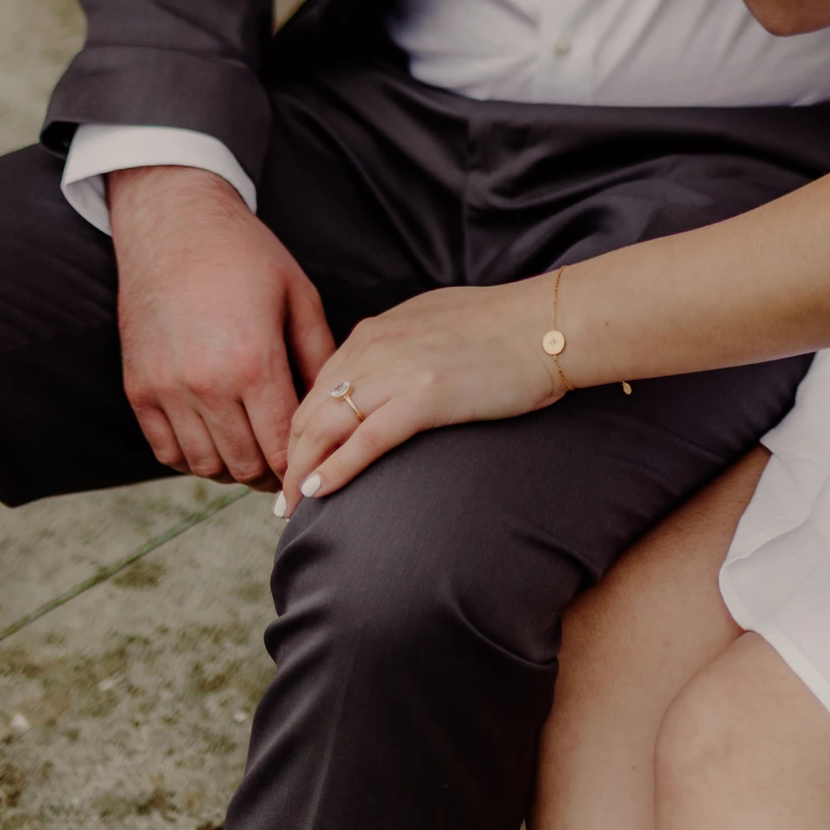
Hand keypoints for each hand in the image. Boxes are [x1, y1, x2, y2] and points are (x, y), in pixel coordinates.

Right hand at [111, 167, 334, 488]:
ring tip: (255, 453)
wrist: (173, 224)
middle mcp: (205, 383)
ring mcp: (166, 389)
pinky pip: (167, 451)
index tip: (316, 464)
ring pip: (205, 465)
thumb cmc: (245, 255)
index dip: (303, 464)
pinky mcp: (139, 389)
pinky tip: (217, 440)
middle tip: (289, 466)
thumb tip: (337, 407)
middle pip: (245, 464)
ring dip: (234, 468)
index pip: (283, 445)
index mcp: (253, 361)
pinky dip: (193, 458)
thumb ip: (320, 357)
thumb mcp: (299, 296)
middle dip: (273, 472)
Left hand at [278, 280, 562, 514]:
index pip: (318, 385)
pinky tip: (316, 493)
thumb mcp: (434, 322)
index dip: (300, 428)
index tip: (294, 460)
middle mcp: (375, 346)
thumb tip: (384, 373)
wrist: (548, 326)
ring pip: (326, 427)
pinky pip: (363, 441)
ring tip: (290, 506)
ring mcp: (396, 371)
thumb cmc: (504, 327)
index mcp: (377, 329)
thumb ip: (399, 345)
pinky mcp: (423, 398)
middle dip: (289, 454)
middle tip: (281, 495)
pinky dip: (334, 469)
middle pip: (311, 409)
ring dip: (300, 470)